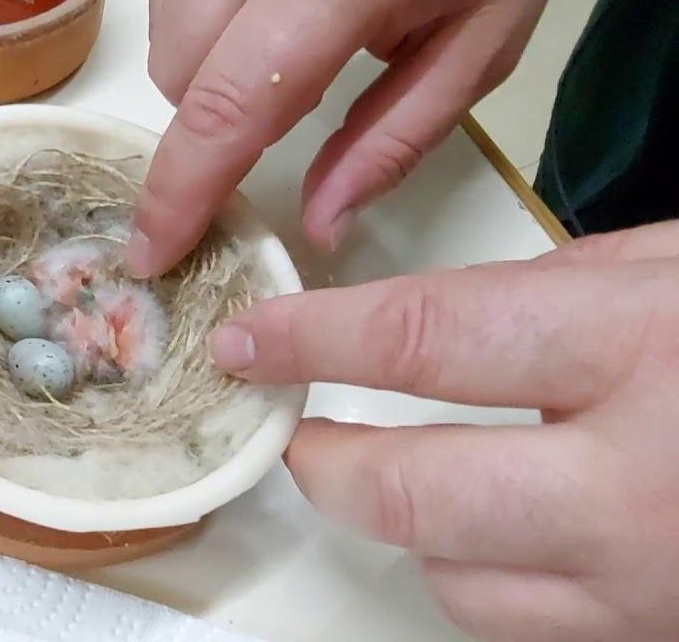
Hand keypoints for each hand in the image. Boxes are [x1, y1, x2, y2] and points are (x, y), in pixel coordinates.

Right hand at [128, 0, 575, 276]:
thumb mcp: (481, 41)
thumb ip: (395, 140)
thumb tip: (318, 226)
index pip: (226, 111)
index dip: (181, 197)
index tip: (152, 257)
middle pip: (179, 82)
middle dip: (212, 131)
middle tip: (285, 121)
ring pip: (164, 38)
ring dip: (204, 80)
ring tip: (286, 55)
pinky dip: (201, 29)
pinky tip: (265, 13)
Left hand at [208, 220, 678, 641]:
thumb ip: (561, 280)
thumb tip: (444, 314)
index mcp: (637, 350)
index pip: (423, 342)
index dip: (311, 341)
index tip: (247, 341)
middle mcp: (629, 485)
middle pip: (406, 492)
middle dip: (321, 463)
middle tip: (293, 433)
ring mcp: (642, 583)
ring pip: (449, 577)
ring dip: (405, 522)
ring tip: (417, 470)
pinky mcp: (650, 637)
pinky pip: (517, 622)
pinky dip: (479, 571)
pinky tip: (499, 525)